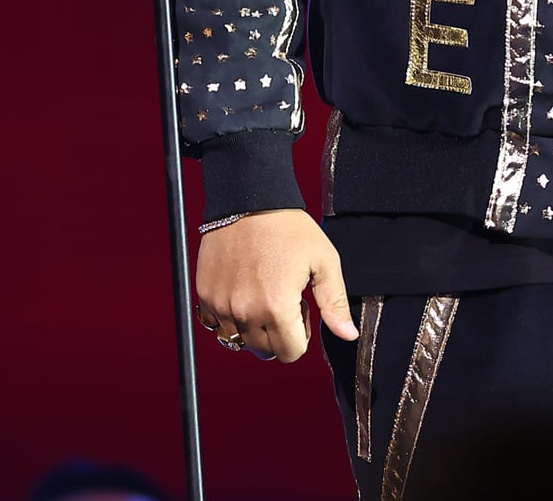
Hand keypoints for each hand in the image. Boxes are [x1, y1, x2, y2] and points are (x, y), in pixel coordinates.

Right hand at [193, 208, 356, 362]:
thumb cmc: (289, 228)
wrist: (249, 199)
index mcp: (277, 306)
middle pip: (264, 351)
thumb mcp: (323, 261)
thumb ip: (335, 303)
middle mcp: (245, 311)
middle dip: (278, 333)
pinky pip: (215, 325)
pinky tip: (242, 293)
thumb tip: (348, 335)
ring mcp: (221, 304)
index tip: (299, 311)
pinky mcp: (205, 294)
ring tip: (262, 295)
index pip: (290, 353)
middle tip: (282, 300)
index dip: (300, 335)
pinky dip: (229, 318)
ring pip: (238, 341)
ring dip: (252, 327)